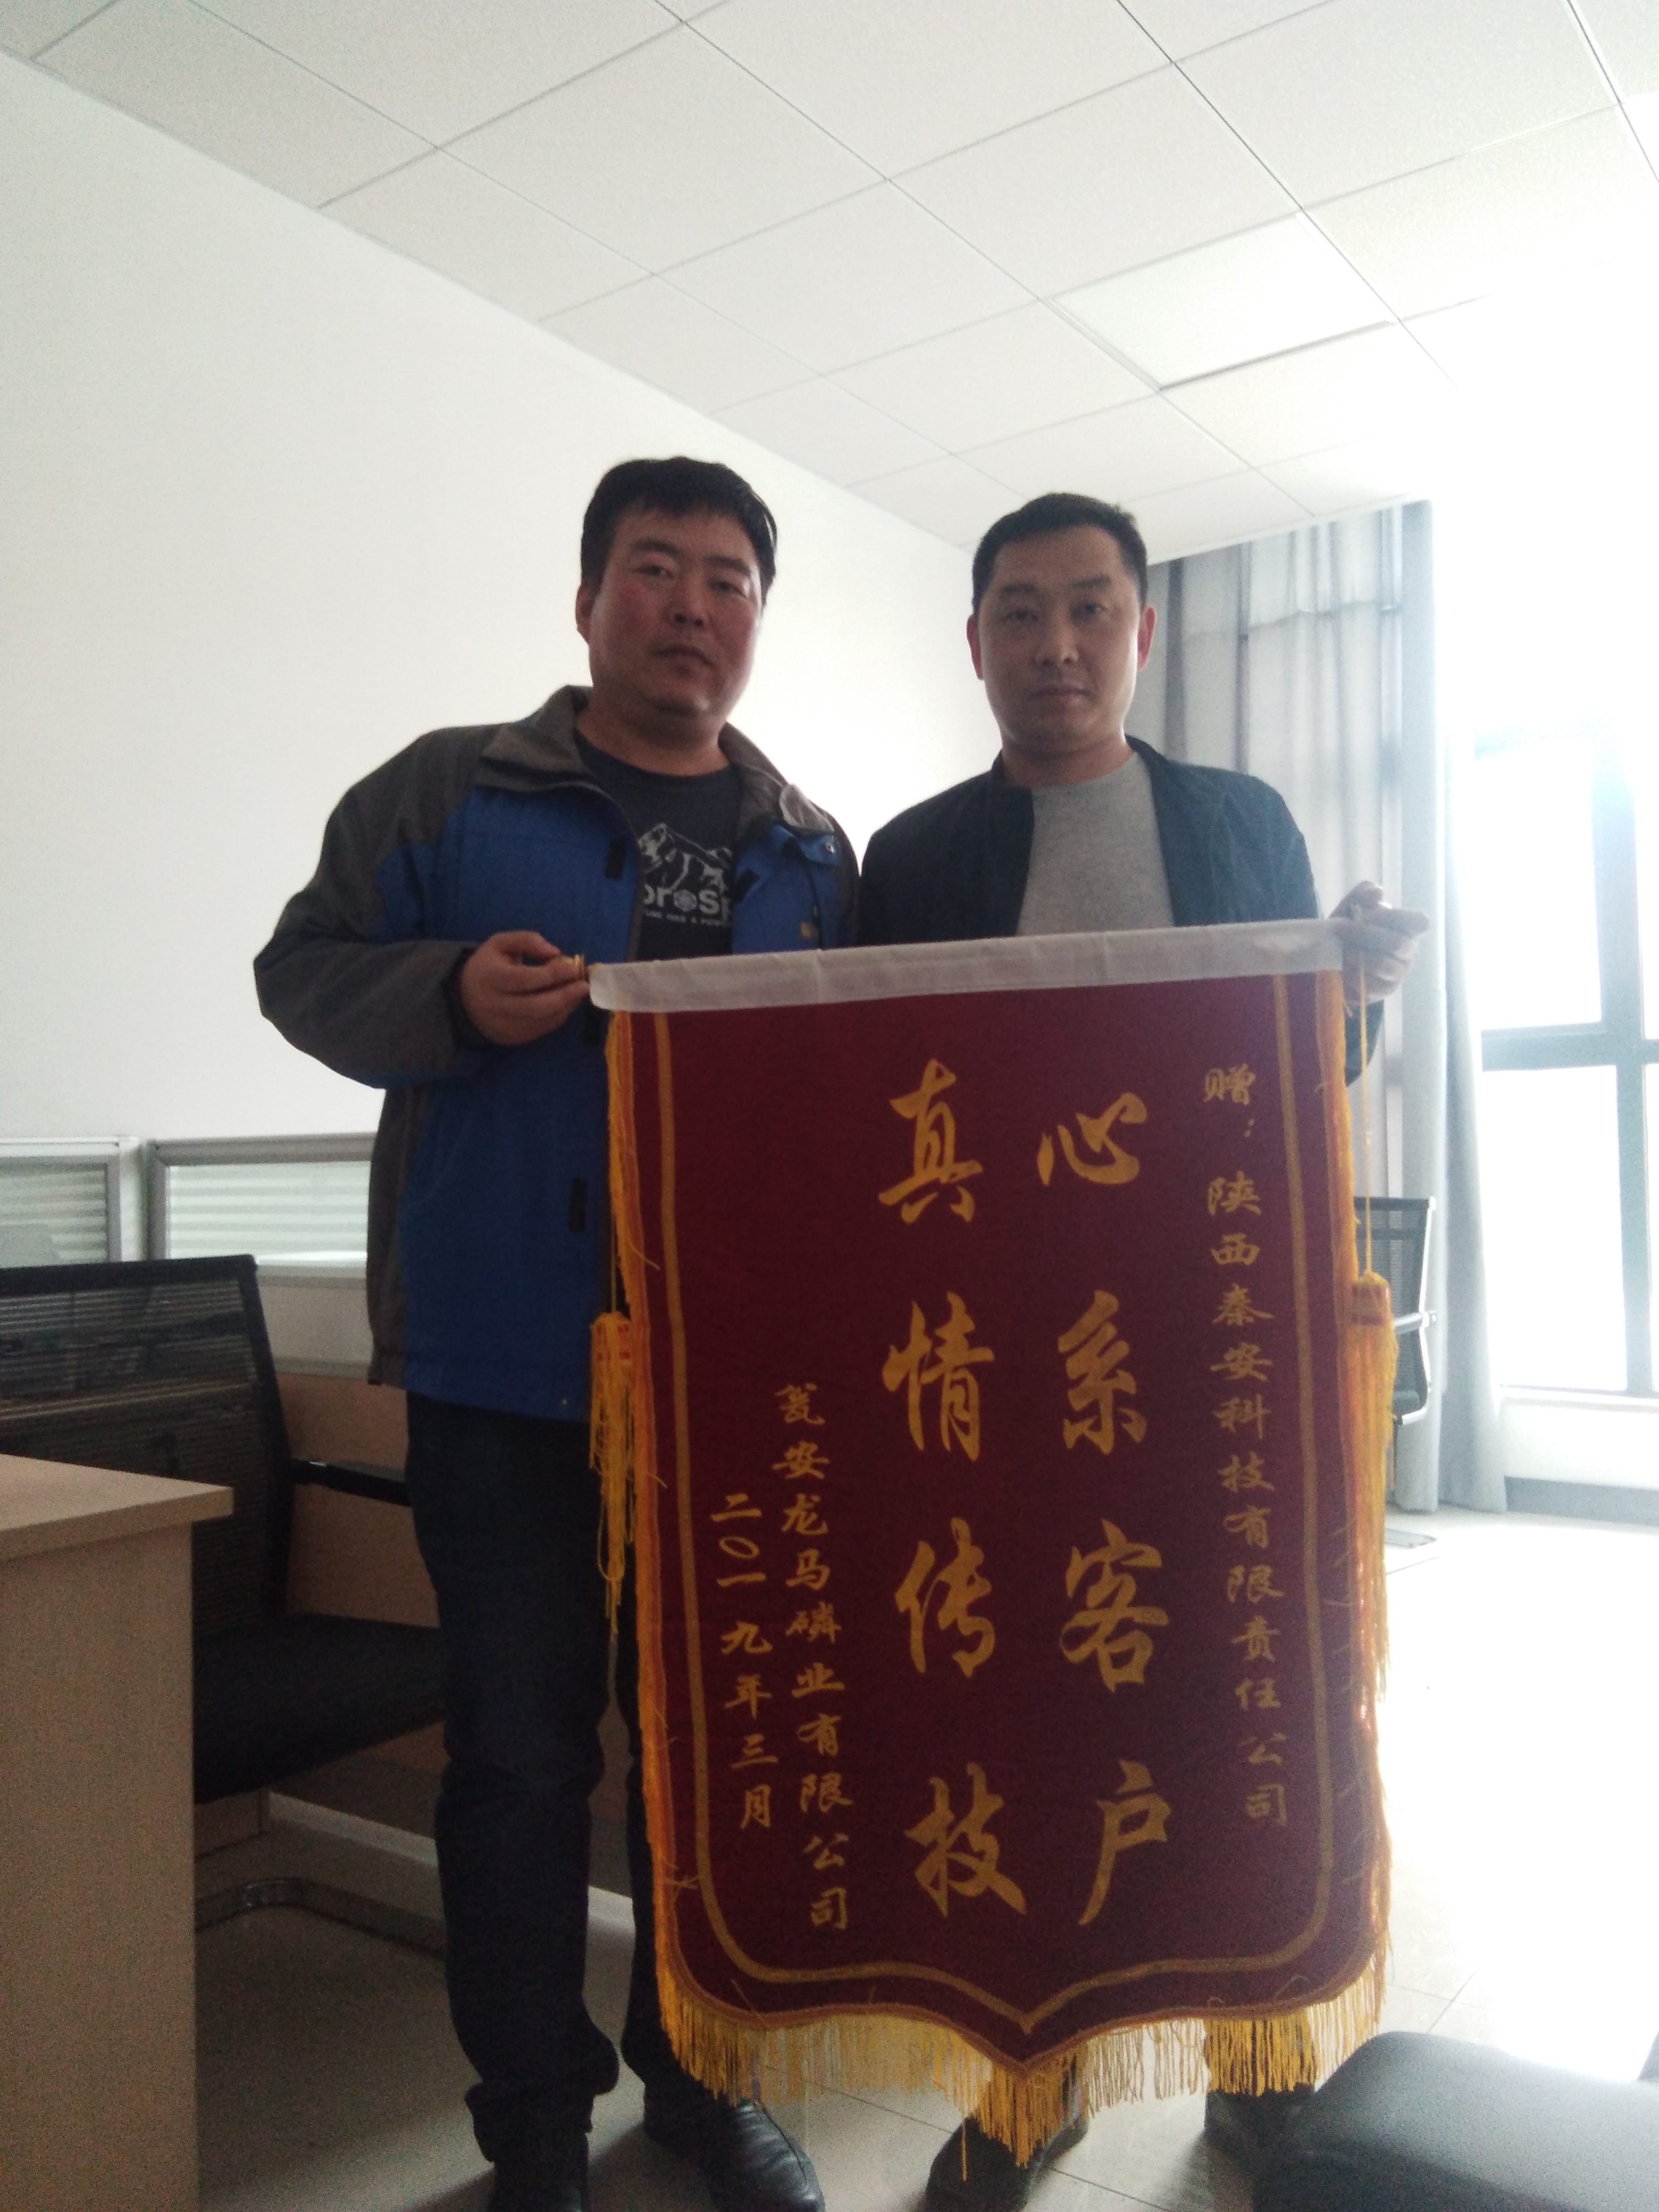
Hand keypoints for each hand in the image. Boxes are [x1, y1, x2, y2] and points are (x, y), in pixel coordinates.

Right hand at [459, 931, 588, 1045]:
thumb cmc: (488, 966)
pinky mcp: (512, 1038)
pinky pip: (542, 1029)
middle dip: (565, 995)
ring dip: (566, 1006)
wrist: (465, 1000)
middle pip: (536, 1006)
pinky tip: (565, 1003)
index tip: (574, 968)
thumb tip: (555, 952)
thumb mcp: (500, 943)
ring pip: (542, 1020)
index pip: (524, 979)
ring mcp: (504, 1025)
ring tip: (577, 992)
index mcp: (490, 977)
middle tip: (584, 985)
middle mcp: (495, 1005)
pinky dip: (558, 1016)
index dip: (552, 974)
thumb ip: (527, 940)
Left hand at [1330, 882, 1428, 1009]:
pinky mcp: (1382, 993)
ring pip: (1384, 965)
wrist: (1329, 961)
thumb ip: (1362, 895)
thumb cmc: (1348, 931)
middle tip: (1342, 931)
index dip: (1396, 917)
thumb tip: (1378, 892)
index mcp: (1407, 930)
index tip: (1368, 916)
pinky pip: (1370, 985)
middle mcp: (1408, 953)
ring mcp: (1398, 975)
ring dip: (1358, 956)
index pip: (1420, 922)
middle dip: (1366, 935)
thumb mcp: (1350, 909)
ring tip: (1343, 952)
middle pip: (1397, 943)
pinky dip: (1352, 976)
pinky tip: (1342, 970)